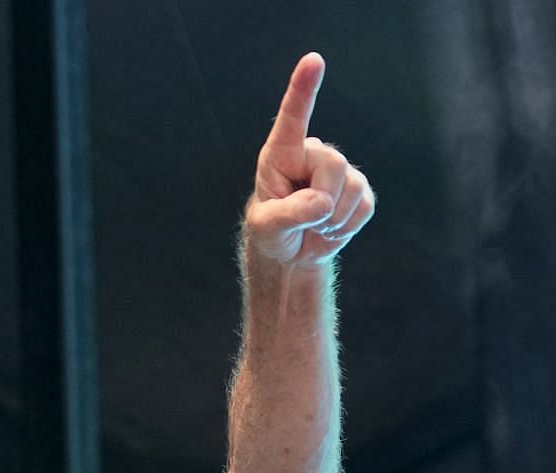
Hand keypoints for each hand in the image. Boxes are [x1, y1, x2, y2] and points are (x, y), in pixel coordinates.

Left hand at [245, 53, 375, 266]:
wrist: (291, 253)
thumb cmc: (270, 233)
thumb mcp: (268, 227)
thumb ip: (290, 214)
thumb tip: (322, 202)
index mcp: (281, 154)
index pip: (293, 118)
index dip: (303, 89)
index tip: (313, 60)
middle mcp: (312, 154)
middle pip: (333, 165)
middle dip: (321, 200)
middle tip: (302, 219)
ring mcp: (339, 170)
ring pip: (351, 187)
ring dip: (332, 218)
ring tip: (313, 224)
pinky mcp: (359, 190)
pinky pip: (363, 206)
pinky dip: (346, 225)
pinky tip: (329, 227)